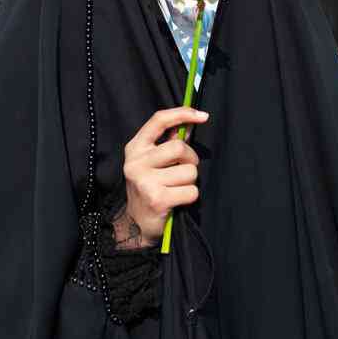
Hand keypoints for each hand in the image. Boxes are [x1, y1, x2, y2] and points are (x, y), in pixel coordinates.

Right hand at [119, 107, 207, 247]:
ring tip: (176, 188)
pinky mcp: (157, 199)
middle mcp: (136, 162)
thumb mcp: (152, 162)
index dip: (182, 114)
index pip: (158, 120)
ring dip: (190, 182)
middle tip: (184, 170)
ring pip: (189, 172)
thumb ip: (169, 142)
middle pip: (179, 147)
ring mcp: (145, 181)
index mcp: (135, 148)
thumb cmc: (149, 188)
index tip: (202, 116)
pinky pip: (191, 191)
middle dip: (190, 159)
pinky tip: (177, 201)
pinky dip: (190, 197)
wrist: (135, 224)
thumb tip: (190, 123)